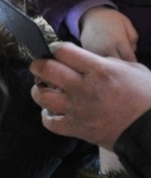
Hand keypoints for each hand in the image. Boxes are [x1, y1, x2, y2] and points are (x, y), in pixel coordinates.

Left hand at [30, 42, 150, 149]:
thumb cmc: (146, 97)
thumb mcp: (131, 69)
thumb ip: (105, 62)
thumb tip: (85, 60)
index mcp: (99, 69)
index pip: (64, 52)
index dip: (55, 48)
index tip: (54, 50)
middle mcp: (84, 88)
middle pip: (47, 70)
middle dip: (37, 65)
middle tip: (38, 66)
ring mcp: (78, 109)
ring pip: (42, 96)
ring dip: (38, 90)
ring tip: (43, 88)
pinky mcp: (76, 128)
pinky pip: (50, 122)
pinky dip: (46, 116)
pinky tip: (51, 112)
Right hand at [80, 6, 137, 61]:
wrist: (90, 16)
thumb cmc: (110, 18)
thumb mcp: (127, 23)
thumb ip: (133, 37)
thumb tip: (132, 50)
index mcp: (120, 41)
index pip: (130, 59)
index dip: (132, 61)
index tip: (131, 59)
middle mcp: (108, 48)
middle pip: (119, 63)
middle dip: (122, 62)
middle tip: (121, 56)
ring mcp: (97, 51)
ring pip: (107, 64)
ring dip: (111, 61)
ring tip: (111, 52)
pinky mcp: (89, 52)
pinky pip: (98, 59)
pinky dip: (102, 58)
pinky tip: (103, 50)